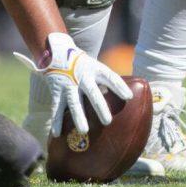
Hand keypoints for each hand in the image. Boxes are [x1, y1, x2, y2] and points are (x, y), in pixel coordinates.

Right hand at [13, 32, 131, 135]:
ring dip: (79, 117)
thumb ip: (107, 80)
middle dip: (100, 107)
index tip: (129, 97)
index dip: (119, 86)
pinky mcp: (57, 91)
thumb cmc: (83, 65)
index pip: (110, 77)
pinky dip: (56, 120)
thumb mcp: (96, 67)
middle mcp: (83, 77)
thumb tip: (127, 97)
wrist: (58, 53)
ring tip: (84, 130)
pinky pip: (56, 107)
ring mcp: (69, 85)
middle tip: (107, 121)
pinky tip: (57, 133)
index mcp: (95, 70)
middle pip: (93, 93)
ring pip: (74, 102)